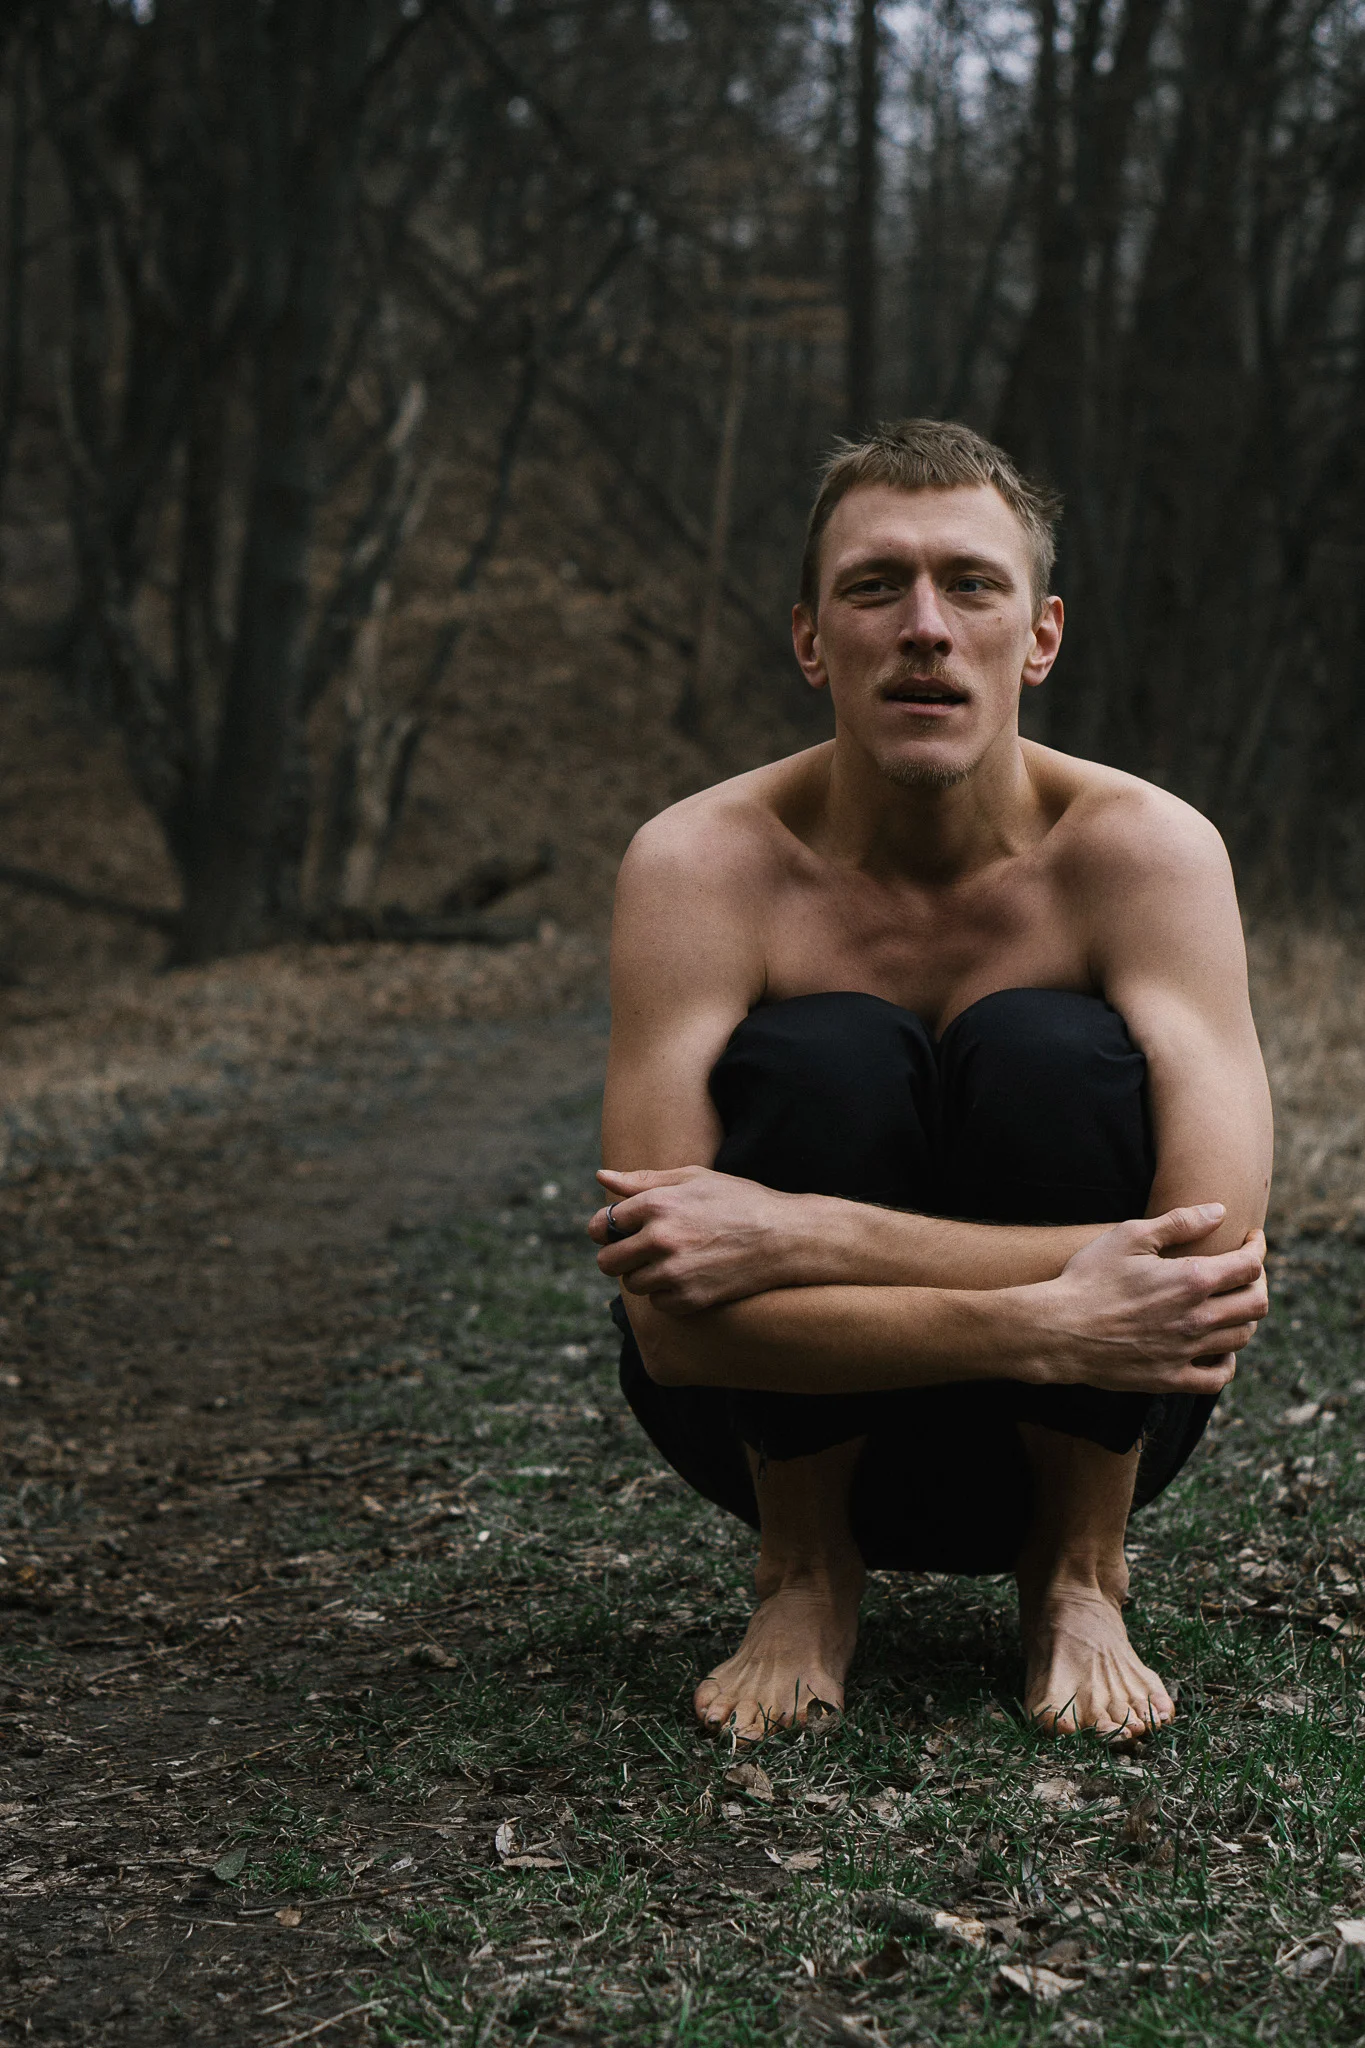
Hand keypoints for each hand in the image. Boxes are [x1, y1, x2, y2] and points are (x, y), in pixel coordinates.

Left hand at [588, 1165, 799, 1312]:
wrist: (783, 1238)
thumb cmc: (738, 1200)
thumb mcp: (692, 1179)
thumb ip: (642, 1181)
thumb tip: (601, 1178)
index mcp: (657, 1204)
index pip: (602, 1225)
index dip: (607, 1229)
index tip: (618, 1232)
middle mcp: (661, 1239)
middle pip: (608, 1262)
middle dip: (619, 1257)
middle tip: (640, 1251)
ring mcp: (675, 1272)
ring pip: (632, 1285)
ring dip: (644, 1276)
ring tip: (672, 1261)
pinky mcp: (689, 1300)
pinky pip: (657, 1303)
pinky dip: (667, 1294)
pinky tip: (689, 1276)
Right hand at [1041, 1204, 1267, 1393]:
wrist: (1058, 1329)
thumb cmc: (1089, 1277)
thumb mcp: (1129, 1236)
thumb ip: (1179, 1221)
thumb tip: (1219, 1211)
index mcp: (1192, 1280)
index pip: (1250, 1266)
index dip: (1258, 1248)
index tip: (1251, 1238)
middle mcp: (1197, 1319)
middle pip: (1257, 1304)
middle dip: (1258, 1282)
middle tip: (1244, 1271)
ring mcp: (1186, 1352)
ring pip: (1242, 1337)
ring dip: (1244, 1317)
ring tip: (1229, 1303)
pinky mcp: (1170, 1378)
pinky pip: (1218, 1378)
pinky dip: (1228, 1362)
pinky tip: (1218, 1347)